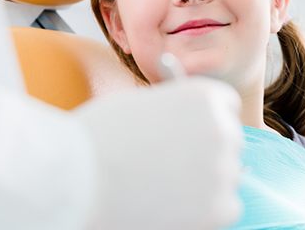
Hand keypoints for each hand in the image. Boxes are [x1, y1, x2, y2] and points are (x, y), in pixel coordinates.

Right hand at [76, 78, 241, 229]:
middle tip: (177, 160)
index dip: (210, 117)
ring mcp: (221, 169)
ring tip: (168, 181)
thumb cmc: (101, 133)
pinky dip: (207, 207)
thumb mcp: (143, 104)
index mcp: (203, 95)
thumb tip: (189, 125)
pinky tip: (174, 202)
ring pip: (227, 173)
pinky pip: (226, 205)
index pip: (227, 105)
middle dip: (208, 147)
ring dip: (206, 177)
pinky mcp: (216, 209)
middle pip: (229, 138)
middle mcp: (220, 128)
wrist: (76, 174)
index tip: (197, 130)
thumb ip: (176, 109)